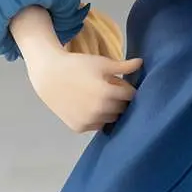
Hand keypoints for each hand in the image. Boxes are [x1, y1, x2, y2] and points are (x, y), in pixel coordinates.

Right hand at [26, 50, 142, 132]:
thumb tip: (142, 63)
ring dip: (110, 110)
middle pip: (122, 108)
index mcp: (108, 94)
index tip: (121, 83)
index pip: (130, 95)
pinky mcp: (79, 128)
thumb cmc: (78, 66)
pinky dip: (97, 117)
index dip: (127, 88)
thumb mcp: (102, 63)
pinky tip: (89, 106)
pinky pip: (97, 125)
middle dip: (120, 99)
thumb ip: (123, 67)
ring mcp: (89, 121)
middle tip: (110, 89)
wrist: (50, 76)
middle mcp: (100, 111)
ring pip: (111, 118)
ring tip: (99, 97)